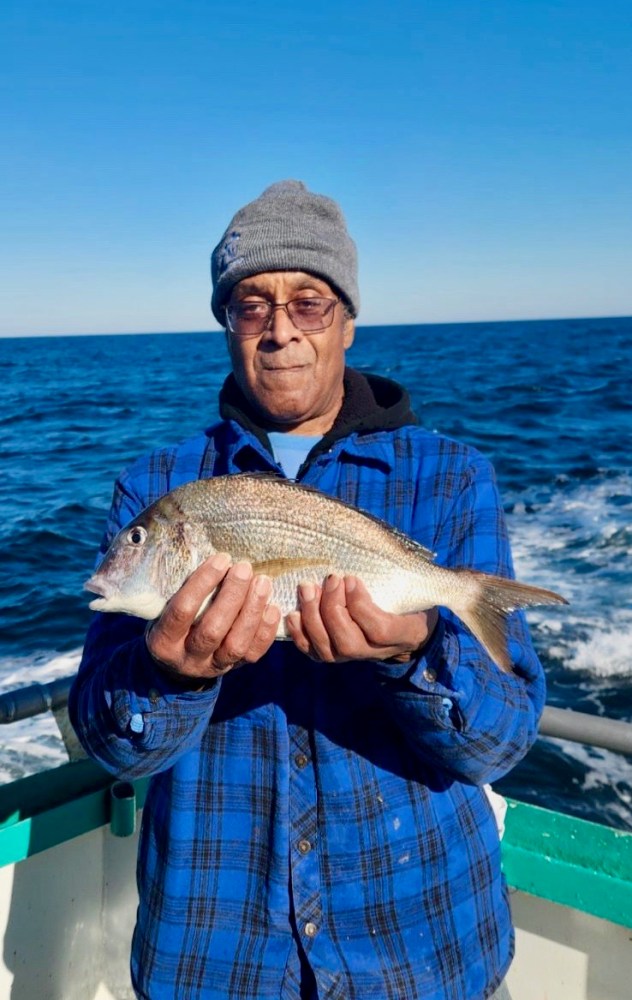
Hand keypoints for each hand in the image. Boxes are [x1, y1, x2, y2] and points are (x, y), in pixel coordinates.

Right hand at [145, 553, 280, 686]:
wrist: (177, 665)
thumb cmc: (172, 623)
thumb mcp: (164, 609)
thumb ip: (182, 590)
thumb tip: (215, 559)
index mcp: (164, 641)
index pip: (183, 611)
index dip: (202, 583)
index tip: (221, 559)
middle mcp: (188, 658)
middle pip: (212, 629)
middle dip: (232, 596)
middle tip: (244, 568)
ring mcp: (213, 667)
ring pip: (236, 645)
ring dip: (252, 610)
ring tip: (262, 582)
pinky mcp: (234, 669)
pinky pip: (253, 654)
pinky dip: (265, 630)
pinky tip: (272, 607)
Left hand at [285, 574, 437, 662]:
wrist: (404, 631)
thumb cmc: (412, 601)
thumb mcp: (429, 593)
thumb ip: (439, 585)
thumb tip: (465, 581)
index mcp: (400, 634)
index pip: (378, 629)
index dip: (361, 606)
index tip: (352, 578)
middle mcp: (374, 651)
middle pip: (348, 642)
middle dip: (333, 608)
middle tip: (329, 578)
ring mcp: (350, 656)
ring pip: (327, 648)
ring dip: (313, 617)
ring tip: (308, 588)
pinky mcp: (331, 654)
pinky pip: (311, 652)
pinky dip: (298, 635)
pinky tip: (291, 613)